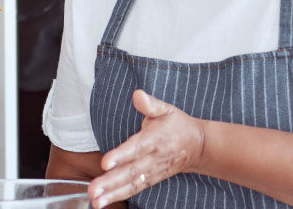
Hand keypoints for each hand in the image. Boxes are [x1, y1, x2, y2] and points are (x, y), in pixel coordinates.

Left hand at [88, 90, 205, 208]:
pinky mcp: (151, 179)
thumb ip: (151, 104)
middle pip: (131, 171)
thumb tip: (137, 95)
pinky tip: (104, 201)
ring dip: (113, 193)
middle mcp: (153, 158)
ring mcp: (153, 171)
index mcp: (156, 138)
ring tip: (96, 201)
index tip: (106, 163)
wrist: (198, 146)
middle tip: (94, 189)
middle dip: (111, 181)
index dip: (122, 155)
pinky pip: (135, 189)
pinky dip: (119, 196)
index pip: (137, 148)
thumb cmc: (178, 125)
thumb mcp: (167, 109)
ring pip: (132, 183)